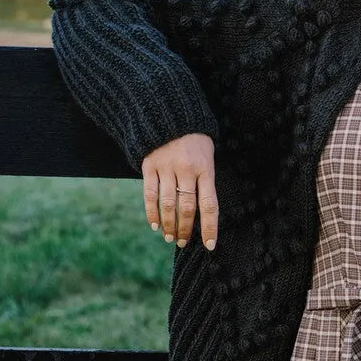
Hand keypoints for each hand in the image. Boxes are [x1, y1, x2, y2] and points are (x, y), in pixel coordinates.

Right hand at [141, 133, 217, 250]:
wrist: (171, 115)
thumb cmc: (195, 141)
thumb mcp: (208, 156)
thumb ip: (205, 181)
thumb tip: (203, 213)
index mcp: (205, 168)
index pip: (209, 204)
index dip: (210, 227)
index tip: (210, 245)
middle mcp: (186, 169)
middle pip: (186, 208)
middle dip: (186, 230)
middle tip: (184, 243)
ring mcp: (167, 167)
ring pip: (167, 204)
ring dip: (169, 225)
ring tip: (170, 238)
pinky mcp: (149, 166)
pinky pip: (149, 194)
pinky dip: (151, 213)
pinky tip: (155, 225)